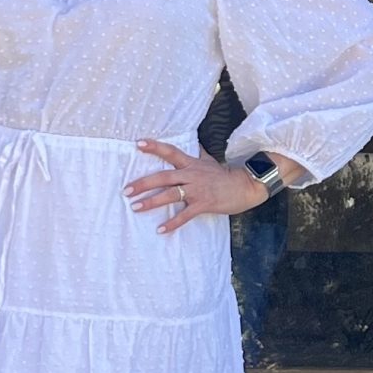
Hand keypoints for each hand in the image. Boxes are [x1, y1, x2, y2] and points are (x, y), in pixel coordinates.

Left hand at [124, 138, 266, 233]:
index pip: (170, 152)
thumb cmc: (225, 175)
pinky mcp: (204, 204)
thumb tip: (193, 142)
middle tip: (126, 190)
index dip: (154, 147)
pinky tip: (160, 230)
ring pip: (170, 195)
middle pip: (163, 177)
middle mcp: (191, 175)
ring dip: (151, 202)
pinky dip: (172, 223)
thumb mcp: (209, 161)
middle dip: (143, 183)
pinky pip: (185, 215)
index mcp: (191, 164)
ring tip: (135, 207)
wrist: (245, 186)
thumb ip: (198, 153)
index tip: (138, 143)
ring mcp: (197, 190)